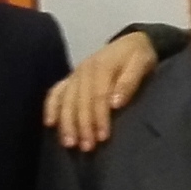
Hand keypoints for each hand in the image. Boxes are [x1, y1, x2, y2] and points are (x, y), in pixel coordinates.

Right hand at [45, 33, 160, 150]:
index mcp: (101, 67)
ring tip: (69, 144)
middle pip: (79, 101)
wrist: (133, 41)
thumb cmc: (139, 56)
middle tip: (87, 148)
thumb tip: (116, 103)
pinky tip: (49, 123)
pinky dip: (51, 107)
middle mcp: (84, 70)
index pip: (98, 96)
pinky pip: (56, 92)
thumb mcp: (141, 64)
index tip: (102, 138)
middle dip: (82, 126)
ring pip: (66, 100)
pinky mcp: (71, 78)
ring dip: (66, 123)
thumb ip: (129, 82)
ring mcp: (75, 74)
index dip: (99, 118)